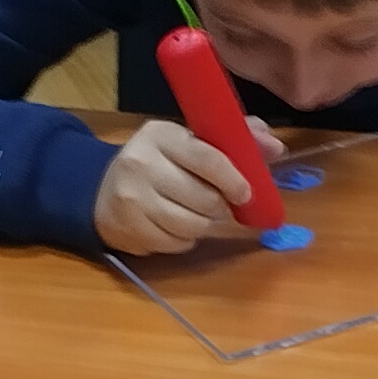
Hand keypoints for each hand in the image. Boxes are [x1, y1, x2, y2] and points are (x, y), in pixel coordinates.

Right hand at [96, 119, 253, 255]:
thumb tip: (276, 147)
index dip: (234, 180)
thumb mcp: (190, 140)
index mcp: (161, 135)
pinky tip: (177, 225)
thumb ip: (235, 139)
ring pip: (193, 225)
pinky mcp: (129, 230)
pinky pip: (177, 243)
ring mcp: (132, 199)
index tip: (247, 193)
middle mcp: (141, 164)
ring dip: (205, 224)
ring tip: (197, 213)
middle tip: (219, 203)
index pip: (207, 158)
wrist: (101, 190)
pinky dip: (186, 239)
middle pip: (204, 198)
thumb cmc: (159, 161)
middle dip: (220, 205)